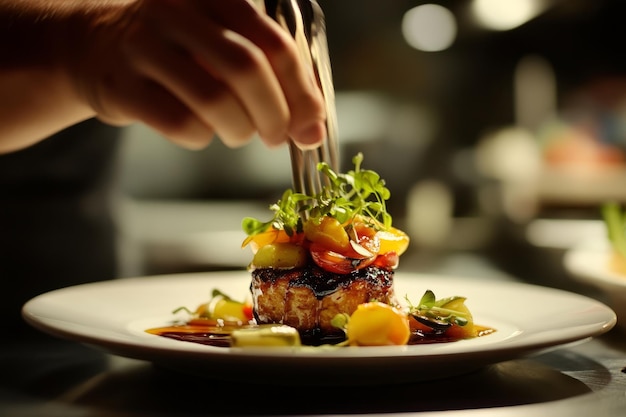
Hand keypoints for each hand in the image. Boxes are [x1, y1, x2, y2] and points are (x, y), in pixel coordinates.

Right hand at [74, 0, 326, 149]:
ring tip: (239, 132)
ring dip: (240, 130)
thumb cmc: (179, 51)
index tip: (310, 124)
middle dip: (274, 114)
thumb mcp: (224, 43)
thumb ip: (272, 77)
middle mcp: (177, 10)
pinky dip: (202, 137)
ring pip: (214, 99)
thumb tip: (313, 129)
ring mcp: (143, 44)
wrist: (95, 46)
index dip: (301, 91)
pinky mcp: (120, 84)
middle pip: (247, 69)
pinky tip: (201, 130)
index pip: (275, 43)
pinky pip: (180, 123)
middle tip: (277, 136)